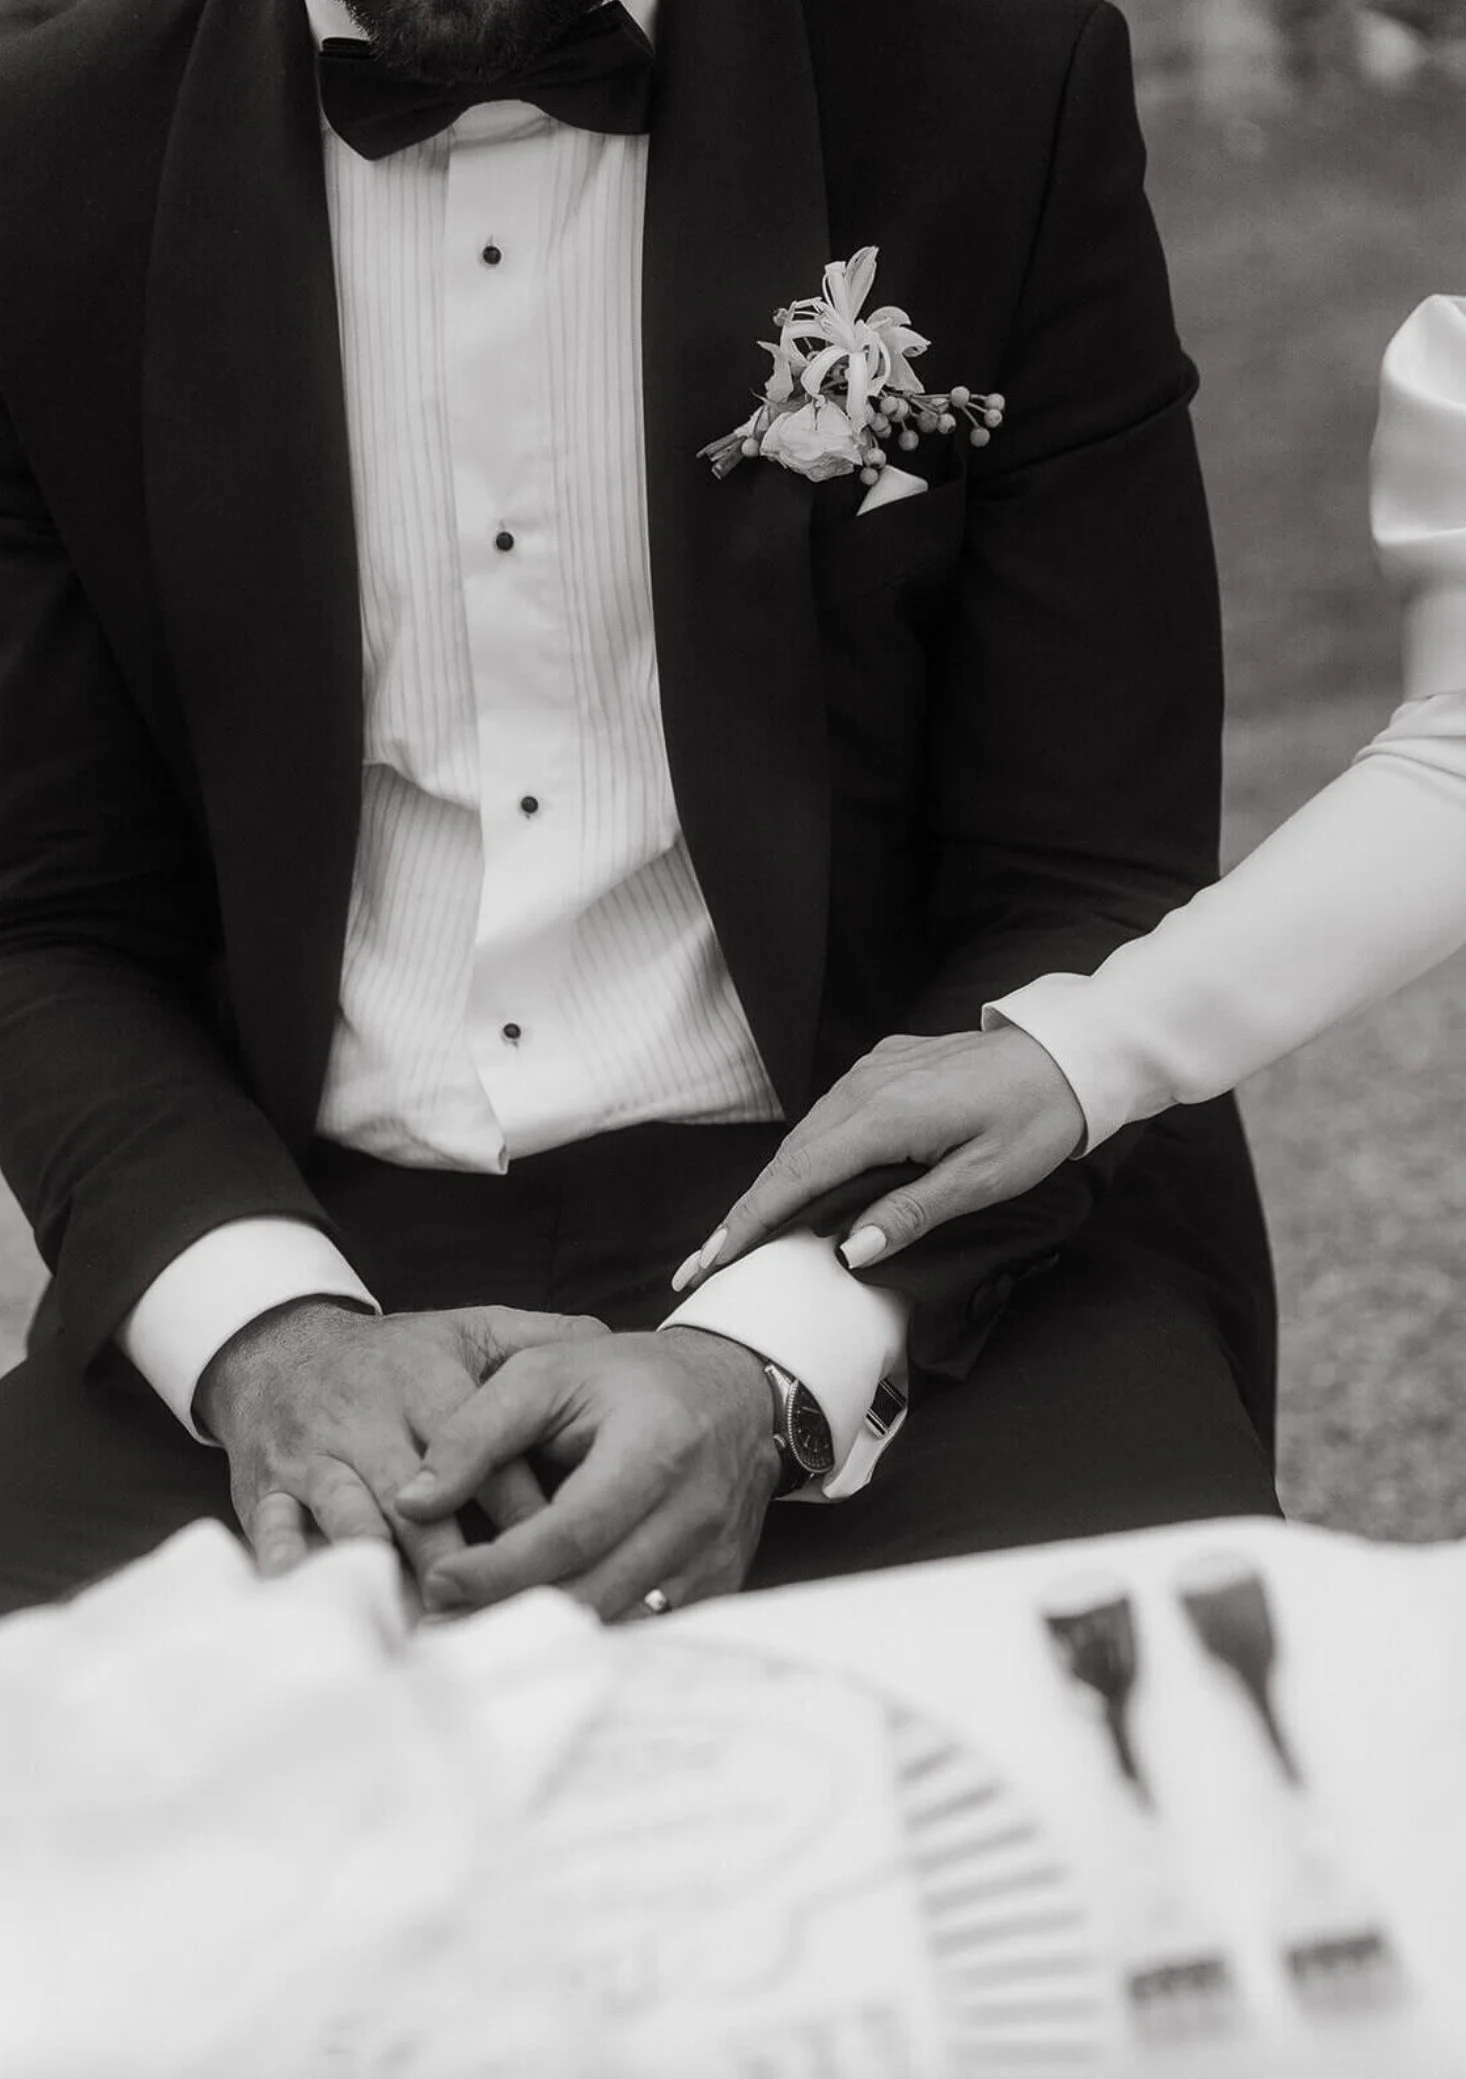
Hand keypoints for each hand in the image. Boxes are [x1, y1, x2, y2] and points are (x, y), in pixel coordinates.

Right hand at [197, 1299, 608, 1589]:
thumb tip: (611, 1339)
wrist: (280, 1351)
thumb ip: (537, 1335)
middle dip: (460, 1557)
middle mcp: (368, 1417)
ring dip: (390, 1574)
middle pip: (420, 1497)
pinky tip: (329, 1604)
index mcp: (424, 1379)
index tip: (559, 1555)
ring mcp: (314, 1455)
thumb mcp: (466, 1328)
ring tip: (432, 1629)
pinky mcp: (266, 1488)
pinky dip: (294, 1568)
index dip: (520, 1506)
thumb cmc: (397, 1356)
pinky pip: (274, 1531)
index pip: (481, 1448)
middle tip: (503, 1614)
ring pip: (354, 1520)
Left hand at [395, 1326, 779, 1620]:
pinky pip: (646, 1629)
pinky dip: (587, 1631)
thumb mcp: (548, 1373)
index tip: (438, 1580)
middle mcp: (694, 1511)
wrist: (732, 1392)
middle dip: (509, 1612)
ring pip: (618, 1621)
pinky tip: (536, 1623)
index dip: (500, 1566)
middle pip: (594, 1590)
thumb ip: (476, 1431)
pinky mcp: (717, 1584)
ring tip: (472, 1627)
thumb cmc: (628, 1378)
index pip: (572, 1531)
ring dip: (543, 1632)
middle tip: (439, 1620)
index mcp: (656, 1448)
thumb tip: (412, 1502)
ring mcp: (713, 1555)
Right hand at [675, 1025, 1085, 1284]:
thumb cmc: (1035, 1119)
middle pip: (787, 1160)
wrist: (1068, 1053)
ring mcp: (871, 1072)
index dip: (749, 1224)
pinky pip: (828, 1119)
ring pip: (804, 1138)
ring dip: (770, 1188)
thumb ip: (912, 1212)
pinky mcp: (883, 1067)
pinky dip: (803, 1159)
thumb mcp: (983, 1178)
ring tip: (737, 1237)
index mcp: (884, 1116)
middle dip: (743, 1215)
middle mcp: (864, 1087)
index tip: (710, 1263)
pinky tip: (793, 1189)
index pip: (797, 1179)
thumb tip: (850, 1252)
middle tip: (702, 1266)